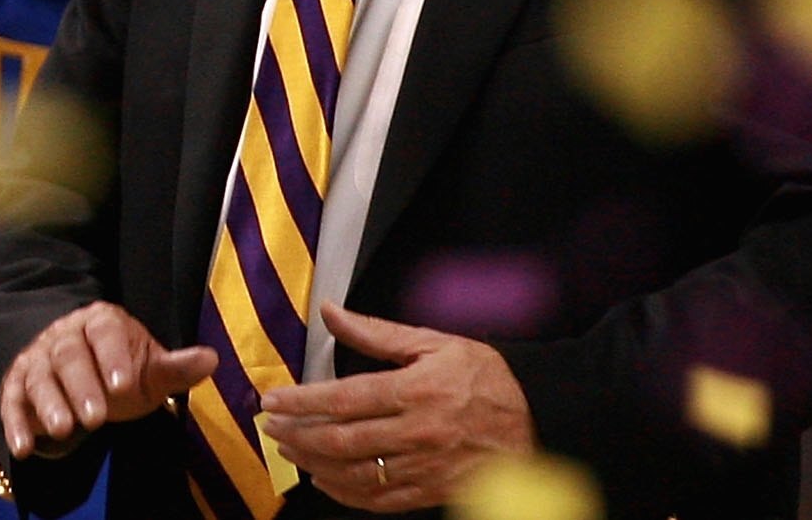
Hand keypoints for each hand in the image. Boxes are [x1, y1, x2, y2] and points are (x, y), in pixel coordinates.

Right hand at [0, 301, 217, 460]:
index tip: (124, 385)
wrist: (81, 372)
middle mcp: (64, 335)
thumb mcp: (150, 371)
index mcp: (101, 323)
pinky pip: (12, 400)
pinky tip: (23, 448)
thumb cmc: (121, 372)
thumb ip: (175, 368)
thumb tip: (211, 358)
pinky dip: (15, 423)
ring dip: (49, 403)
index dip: (113, 357)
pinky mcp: (17, 384)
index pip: (104, 332)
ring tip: (63, 430)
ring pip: (39, 376)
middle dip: (81, 387)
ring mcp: (37, 358)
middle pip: (68, 355)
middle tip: (95, 418)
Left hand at [256, 304, 535, 511]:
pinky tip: (326, 480)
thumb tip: (330, 311)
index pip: (343, 399)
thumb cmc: (486, 377)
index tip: (272, 401)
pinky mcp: (435, 492)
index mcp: (415, 391)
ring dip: (315, 465)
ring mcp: (426, 467)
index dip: (301, 402)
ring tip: (290, 451)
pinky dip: (347, 494)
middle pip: (342, 441)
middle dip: (298, 435)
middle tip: (271, 427)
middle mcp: (418, 433)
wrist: (540, 419)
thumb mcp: (434, 342)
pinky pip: (382, 500)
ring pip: (357, 474)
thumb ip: (376, 332)